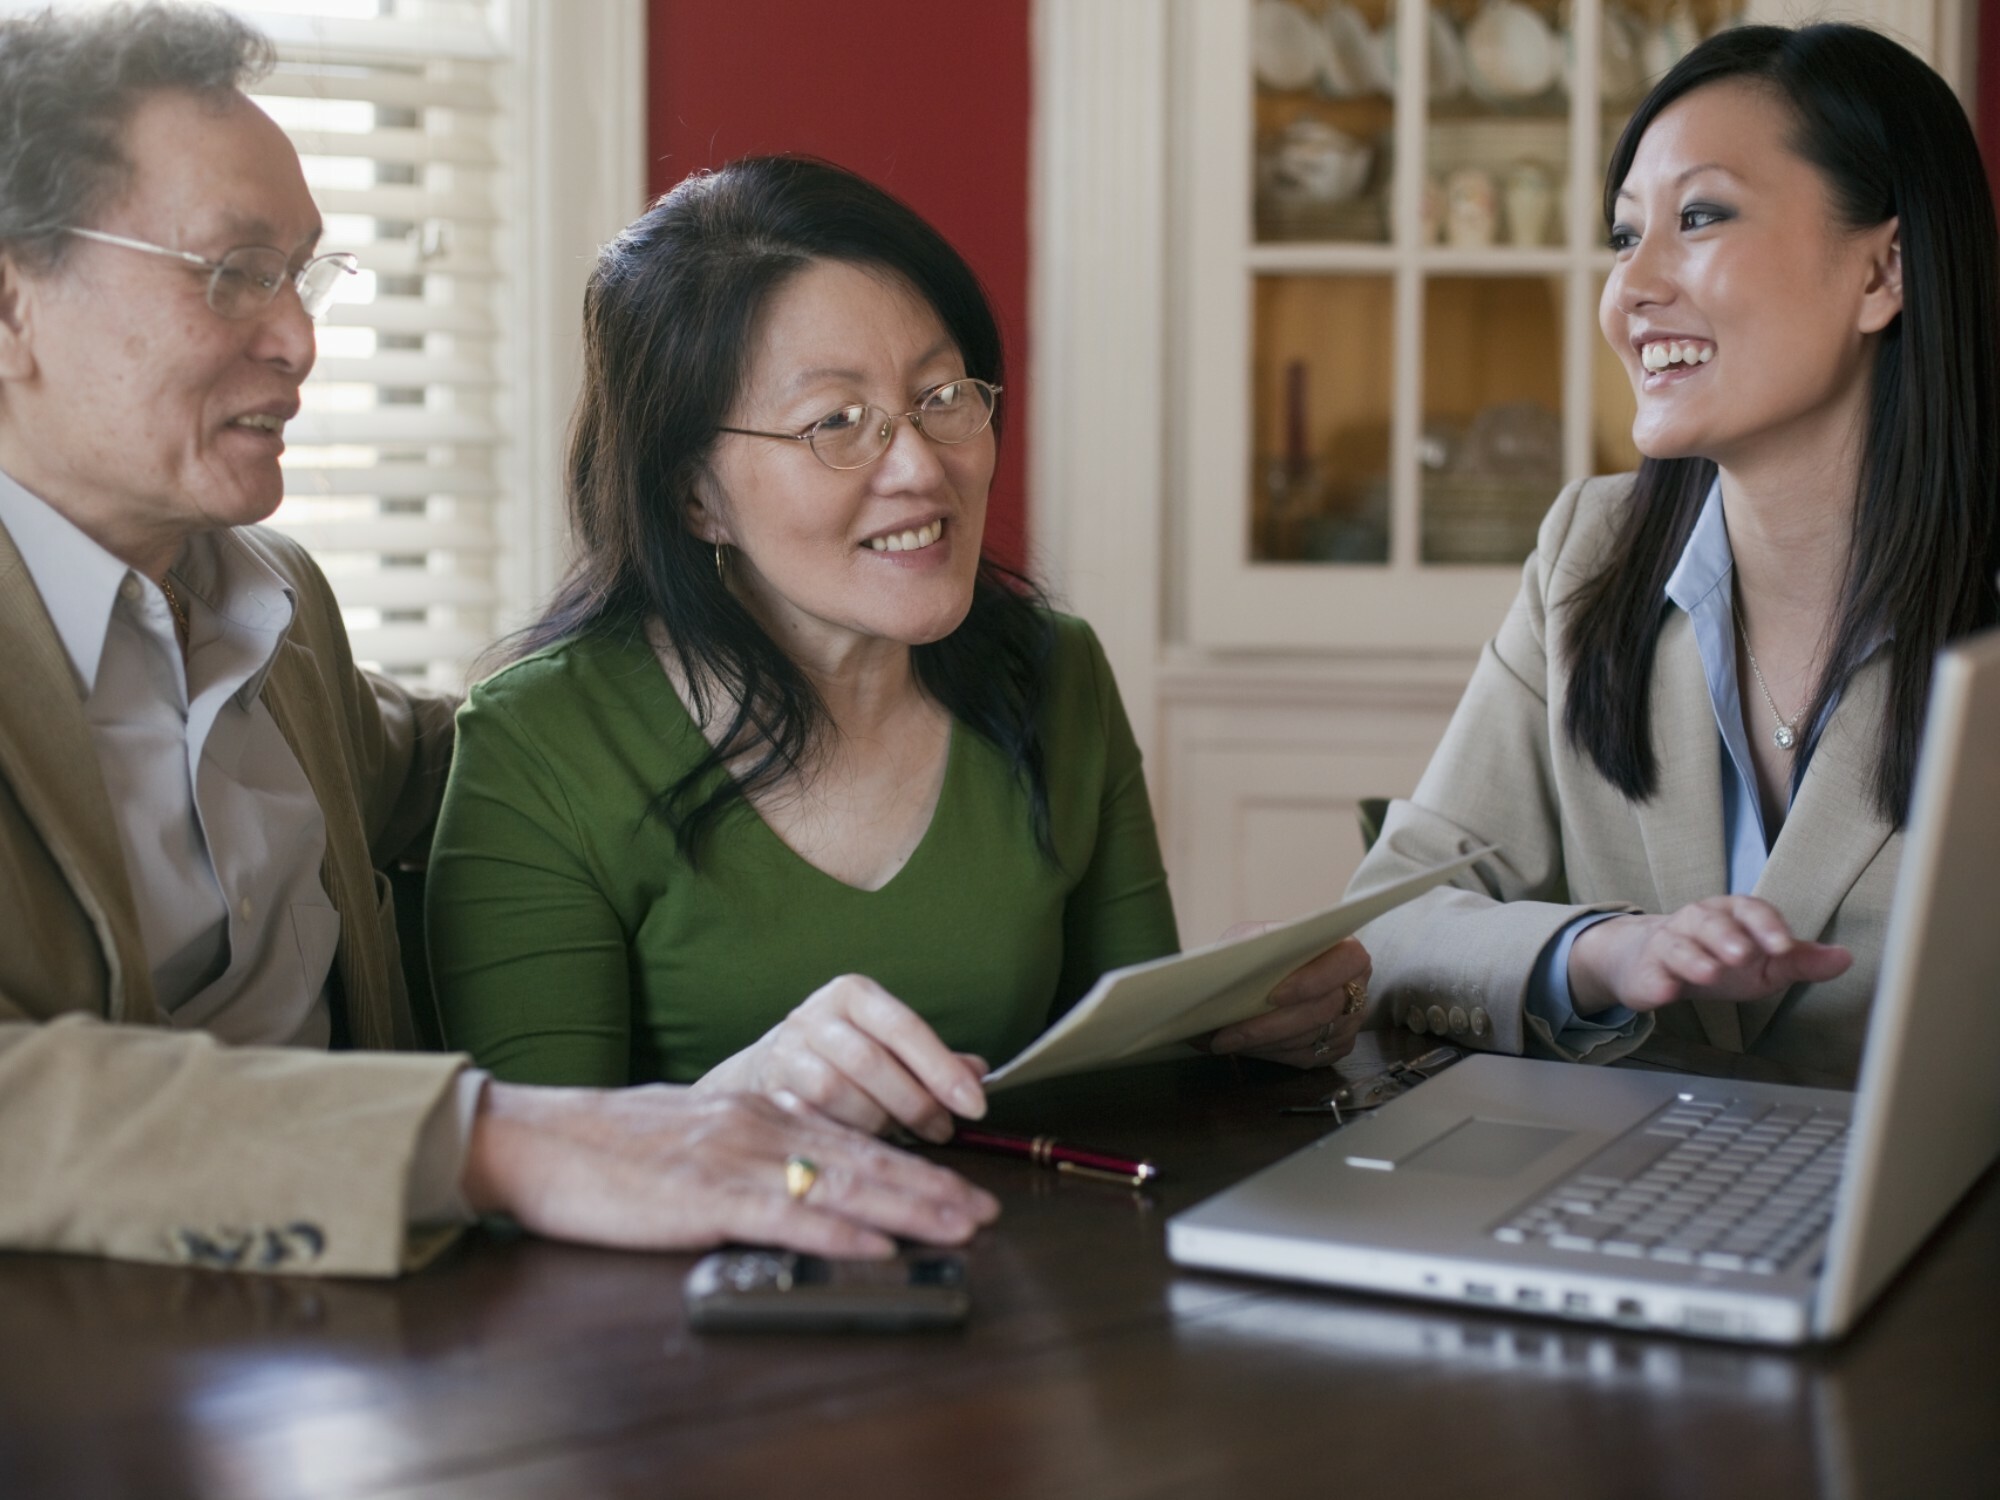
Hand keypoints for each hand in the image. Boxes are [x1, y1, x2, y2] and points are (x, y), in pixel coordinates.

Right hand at [461, 1081, 999, 1258]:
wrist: (536, 1138)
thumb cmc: (605, 1147)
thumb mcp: (692, 1131)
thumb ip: (746, 1143)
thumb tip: (793, 1161)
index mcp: (756, 1112)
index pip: (851, 1138)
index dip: (911, 1165)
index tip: (956, 1187)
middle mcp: (758, 1128)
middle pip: (863, 1160)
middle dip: (931, 1188)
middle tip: (983, 1211)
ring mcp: (735, 1161)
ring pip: (842, 1185)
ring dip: (908, 1208)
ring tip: (957, 1228)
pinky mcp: (706, 1197)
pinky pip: (787, 1218)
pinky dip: (839, 1234)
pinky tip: (878, 1247)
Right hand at [691, 974, 986, 1142]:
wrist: (765, 1071)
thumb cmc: (842, 1057)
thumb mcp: (885, 1044)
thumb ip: (931, 1059)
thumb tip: (977, 1074)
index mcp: (853, 994)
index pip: (905, 1028)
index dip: (942, 1069)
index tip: (975, 1106)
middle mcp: (815, 1014)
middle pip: (870, 1061)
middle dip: (914, 1103)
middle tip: (942, 1131)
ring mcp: (785, 1050)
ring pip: (835, 1092)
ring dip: (876, 1123)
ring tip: (901, 1136)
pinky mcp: (766, 1088)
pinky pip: (808, 1118)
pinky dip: (842, 1135)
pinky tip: (864, 1148)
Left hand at [1203, 930, 1372, 1068]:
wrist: (1263, 974)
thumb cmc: (1263, 953)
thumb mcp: (1256, 936)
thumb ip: (1255, 943)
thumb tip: (1234, 965)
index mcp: (1346, 950)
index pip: (1346, 962)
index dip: (1312, 980)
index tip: (1272, 996)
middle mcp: (1357, 987)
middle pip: (1323, 1011)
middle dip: (1270, 1025)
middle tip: (1228, 1033)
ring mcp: (1350, 1021)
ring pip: (1311, 1039)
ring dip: (1265, 1043)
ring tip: (1225, 1041)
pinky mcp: (1338, 1047)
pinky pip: (1307, 1057)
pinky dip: (1272, 1054)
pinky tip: (1246, 1048)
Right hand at [1568, 898, 1851, 1014]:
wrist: (1654, 961)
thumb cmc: (1719, 959)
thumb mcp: (1764, 962)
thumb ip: (1800, 960)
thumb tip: (1845, 957)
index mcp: (1731, 914)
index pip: (1751, 910)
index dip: (1767, 926)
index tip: (1784, 945)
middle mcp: (1697, 921)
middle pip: (1709, 922)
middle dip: (1725, 936)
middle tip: (1742, 954)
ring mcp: (1668, 944)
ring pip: (1677, 945)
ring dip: (1693, 958)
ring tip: (1709, 973)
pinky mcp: (1647, 971)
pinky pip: (1651, 974)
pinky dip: (1657, 983)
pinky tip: (1665, 992)